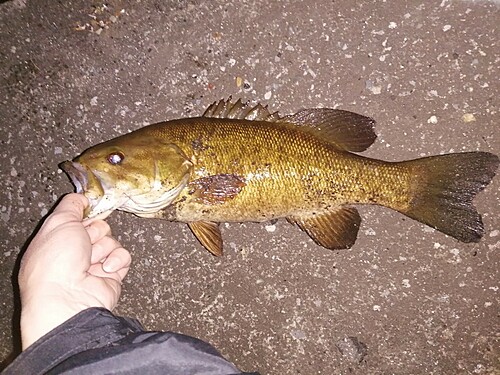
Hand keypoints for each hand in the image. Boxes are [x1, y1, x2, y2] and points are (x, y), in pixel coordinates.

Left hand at [18, 193, 130, 348]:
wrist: (70, 298)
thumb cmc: (56, 265)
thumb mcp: (59, 222)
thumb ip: (71, 205)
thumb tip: (81, 198)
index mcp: (57, 240)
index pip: (79, 218)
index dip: (85, 216)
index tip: (87, 215)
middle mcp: (74, 254)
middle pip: (98, 228)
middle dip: (95, 233)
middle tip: (85, 244)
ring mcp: (93, 266)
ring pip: (112, 241)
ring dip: (105, 248)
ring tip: (93, 261)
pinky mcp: (111, 276)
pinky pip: (123, 257)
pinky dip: (117, 260)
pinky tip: (105, 268)